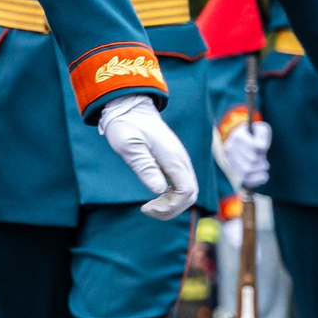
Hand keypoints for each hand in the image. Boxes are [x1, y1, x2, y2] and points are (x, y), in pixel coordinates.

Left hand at [97, 95, 197, 218]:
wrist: (130, 108)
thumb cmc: (126, 125)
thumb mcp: (129, 146)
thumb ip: (144, 166)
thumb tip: (158, 190)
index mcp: (173, 158)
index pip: (186, 191)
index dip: (170, 205)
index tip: (147, 207)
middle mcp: (181, 160)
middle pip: (191, 195)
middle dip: (171, 209)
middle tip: (147, 209)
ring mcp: (179, 161)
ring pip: (188, 192)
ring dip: (172, 204)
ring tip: (149, 207)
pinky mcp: (174, 161)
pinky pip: (181, 185)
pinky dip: (171, 197)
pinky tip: (155, 196)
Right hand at [213, 118, 271, 191]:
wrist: (243, 140)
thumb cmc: (255, 135)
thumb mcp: (261, 130)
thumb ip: (262, 136)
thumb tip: (260, 147)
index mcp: (238, 137)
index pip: (253, 148)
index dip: (261, 151)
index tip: (262, 148)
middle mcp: (230, 149)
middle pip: (251, 161)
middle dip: (261, 161)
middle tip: (263, 159)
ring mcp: (229, 161)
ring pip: (247, 171)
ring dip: (259, 170)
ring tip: (263, 165)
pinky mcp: (232, 170)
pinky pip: (244, 180)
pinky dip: (256, 180)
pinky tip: (263, 176)